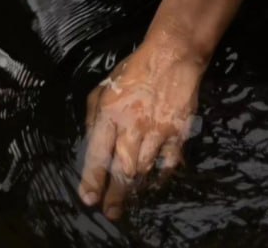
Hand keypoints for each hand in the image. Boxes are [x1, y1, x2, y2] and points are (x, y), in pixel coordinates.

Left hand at [79, 39, 203, 220]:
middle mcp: (132, 125)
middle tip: (111, 211)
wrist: (172, 55)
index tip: (89, 199)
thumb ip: (93, 116)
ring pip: (143, 170)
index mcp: (110, 112)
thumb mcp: (104, 86)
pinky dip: (160, 177)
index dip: (93, 180)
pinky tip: (153, 182)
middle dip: (115, 195)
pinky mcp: (177, 132)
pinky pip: (168, 164)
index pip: (98, 154)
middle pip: (121, 170)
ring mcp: (157, 130)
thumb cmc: (134, 70)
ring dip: (135, 186)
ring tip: (129, 197)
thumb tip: (90, 145)